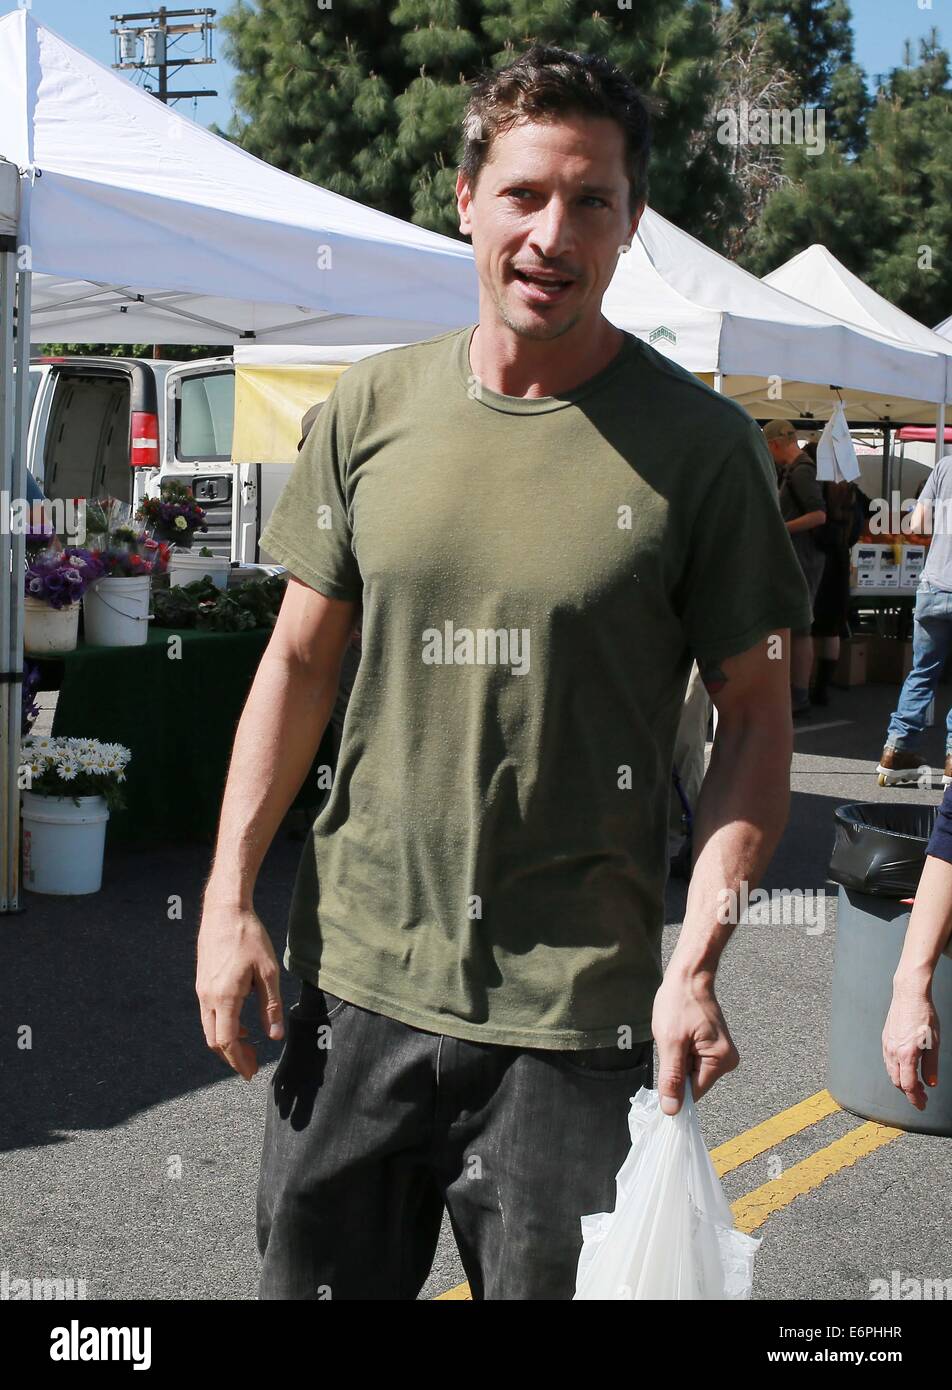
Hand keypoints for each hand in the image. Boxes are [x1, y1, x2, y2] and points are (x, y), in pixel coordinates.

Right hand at [196, 899, 283, 1080]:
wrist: (224, 910)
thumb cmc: (248, 937)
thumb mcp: (268, 972)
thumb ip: (271, 1006)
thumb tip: (275, 1037)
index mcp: (224, 997)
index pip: (227, 1041)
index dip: (239, 1061)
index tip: (250, 1073)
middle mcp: (208, 997)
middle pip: (214, 1040)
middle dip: (232, 1057)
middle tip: (251, 1065)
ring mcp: (202, 990)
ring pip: (210, 1028)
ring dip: (227, 1042)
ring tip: (249, 1046)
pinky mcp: (202, 982)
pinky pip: (209, 1014)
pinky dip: (223, 1026)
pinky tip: (240, 1023)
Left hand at [652, 970, 738, 1114]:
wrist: (689, 975)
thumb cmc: (679, 1002)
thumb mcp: (670, 1042)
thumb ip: (672, 1078)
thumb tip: (672, 1111)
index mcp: (720, 1061)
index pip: (693, 1093)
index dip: (674, 1088)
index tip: (661, 1073)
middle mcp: (727, 1061)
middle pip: (693, 1083)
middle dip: (676, 1068)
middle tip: (671, 1043)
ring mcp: (722, 1053)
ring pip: (691, 1071)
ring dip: (678, 1059)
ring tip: (676, 1036)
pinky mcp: (714, 1046)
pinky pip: (694, 1060)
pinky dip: (682, 1052)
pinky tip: (680, 1035)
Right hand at [882, 983, 938, 1110]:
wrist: (909, 995)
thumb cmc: (924, 1016)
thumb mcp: (934, 1043)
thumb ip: (931, 1066)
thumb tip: (931, 1083)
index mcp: (906, 1055)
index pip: (908, 1085)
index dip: (915, 1099)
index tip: (922, 1105)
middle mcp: (893, 1052)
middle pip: (897, 1082)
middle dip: (909, 1093)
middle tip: (922, 1097)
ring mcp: (887, 1045)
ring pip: (891, 1072)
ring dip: (902, 1082)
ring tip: (915, 1084)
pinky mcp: (886, 1038)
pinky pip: (888, 1061)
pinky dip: (896, 1071)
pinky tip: (905, 1068)